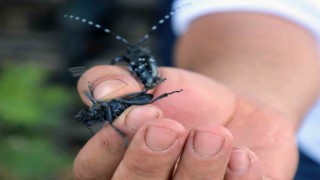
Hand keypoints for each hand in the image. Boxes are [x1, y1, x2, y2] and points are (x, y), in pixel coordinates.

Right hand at [73, 65, 296, 178]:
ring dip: (197, 169)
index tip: (144, 112)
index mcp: (118, 162)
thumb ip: (117, 81)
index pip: (92, 168)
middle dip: (149, 162)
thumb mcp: (153, 80)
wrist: (234, 113)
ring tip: (215, 134)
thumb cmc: (186, 100)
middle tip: (172, 128)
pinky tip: (243, 156)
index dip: (111, 144)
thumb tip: (104, 94)